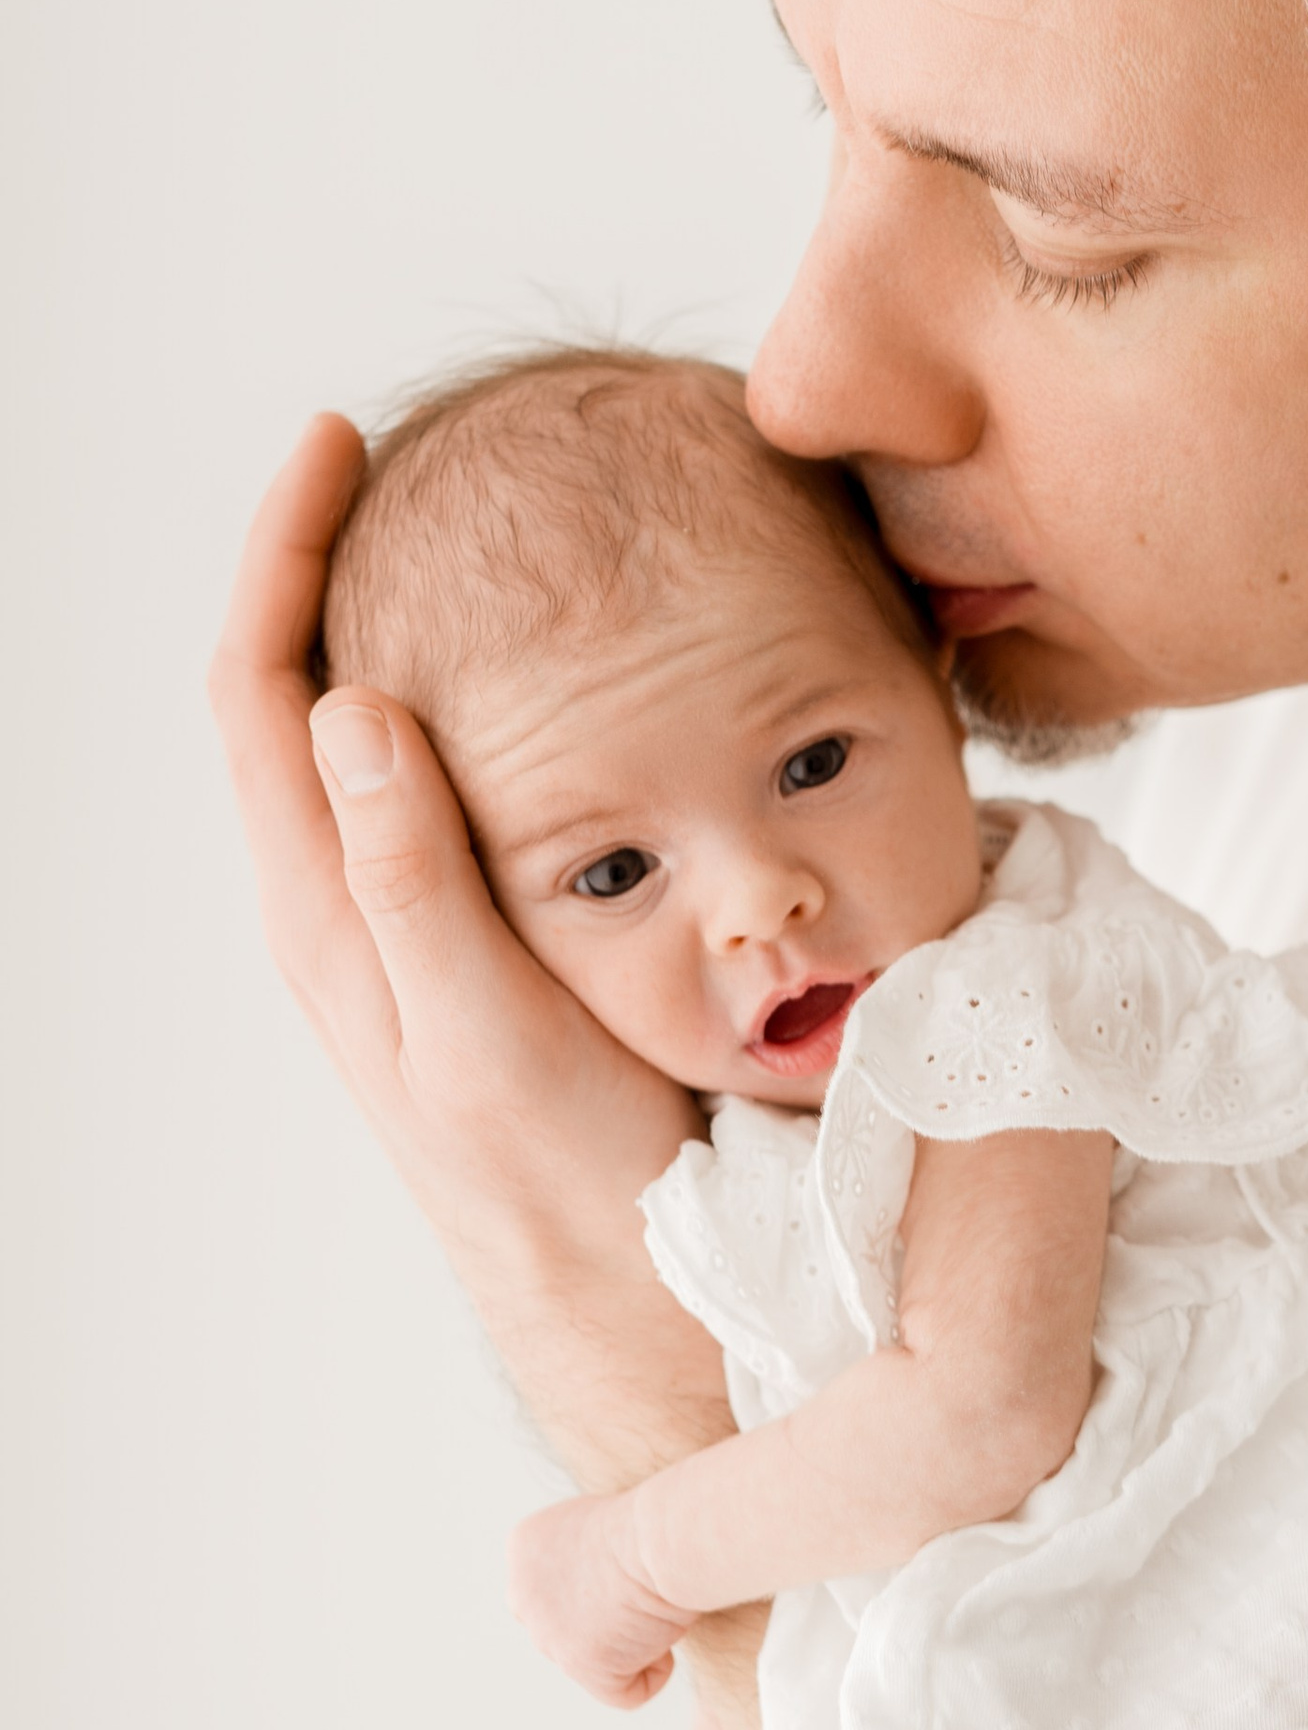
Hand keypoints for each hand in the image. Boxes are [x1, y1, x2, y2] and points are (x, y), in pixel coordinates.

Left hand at [209, 417, 729, 1487]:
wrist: (623, 1288)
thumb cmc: (563, 1176)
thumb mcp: (481, 1029)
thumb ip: (412, 878)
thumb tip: (347, 707)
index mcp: (328, 912)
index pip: (263, 690)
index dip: (282, 554)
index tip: (339, 442)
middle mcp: (339, 908)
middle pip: (289, 692)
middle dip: (321, 558)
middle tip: (396, 455)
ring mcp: (393, 930)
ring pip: (354, 739)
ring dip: (381, 622)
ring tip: (452, 532)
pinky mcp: (458, 947)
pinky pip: (422, 791)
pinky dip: (453, 700)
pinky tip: (530, 679)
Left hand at [507, 1489, 695, 1707]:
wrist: (663, 1536)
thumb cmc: (654, 1520)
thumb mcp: (600, 1527)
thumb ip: (582, 1560)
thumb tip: (602, 1599)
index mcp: (525, 1549)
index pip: (553, 1589)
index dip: (599, 1588)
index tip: (630, 1569)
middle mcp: (522, 1593)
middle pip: (566, 1630)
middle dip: (607, 1622)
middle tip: (644, 1595)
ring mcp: (547, 1634)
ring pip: (593, 1662)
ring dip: (631, 1644)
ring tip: (657, 1608)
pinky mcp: (580, 1666)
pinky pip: (625, 1692)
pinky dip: (654, 1672)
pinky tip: (664, 1634)